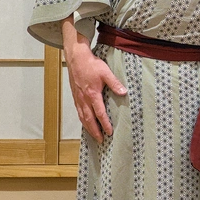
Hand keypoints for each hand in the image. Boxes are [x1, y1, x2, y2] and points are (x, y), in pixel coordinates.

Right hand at [63, 20, 126, 141]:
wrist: (76, 58)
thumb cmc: (91, 65)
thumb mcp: (106, 72)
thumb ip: (115, 83)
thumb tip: (124, 92)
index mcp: (92, 94)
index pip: (99, 113)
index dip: (104, 124)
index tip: (109, 132)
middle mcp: (84, 99)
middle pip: (89, 119)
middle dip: (95, 131)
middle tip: (101, 140)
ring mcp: (78, 98)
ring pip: (82, 117)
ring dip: (88, 127)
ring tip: (93, 135)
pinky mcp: (75, 95)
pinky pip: (78, 111)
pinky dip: (82, 119)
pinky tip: (85, 122)